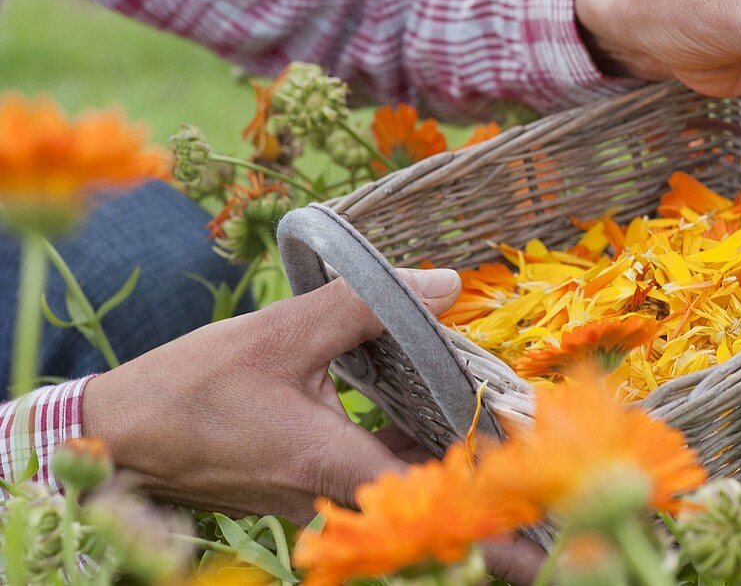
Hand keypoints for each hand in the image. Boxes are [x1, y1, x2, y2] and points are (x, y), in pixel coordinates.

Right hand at [82, 269, 543, 583]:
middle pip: (425, 500)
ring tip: (503, 433)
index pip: (426, 504)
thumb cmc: (192, 387)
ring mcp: (317, 498)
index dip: (485, 518)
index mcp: (329, 464)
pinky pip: (372, 474)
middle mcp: (330, 495)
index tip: (538, 533)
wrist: (122, 434)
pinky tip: (427, 410)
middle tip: (541, 462)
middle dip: (482, 484)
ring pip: (400, 486)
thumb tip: (446, 284)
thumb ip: (364, 305)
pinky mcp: (304, 487)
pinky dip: (407, 449)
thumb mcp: (280, 333)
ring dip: (447, 463)